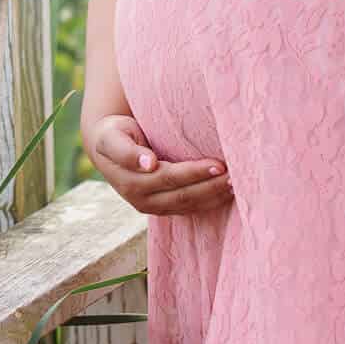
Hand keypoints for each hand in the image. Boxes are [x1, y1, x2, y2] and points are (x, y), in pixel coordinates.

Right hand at [82, 113, 232, 216]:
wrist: (106, 149)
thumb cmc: (113, 135)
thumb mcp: (112, 139)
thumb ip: (127, 152)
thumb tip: (148, 164)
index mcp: (131, 182)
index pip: (169, 178)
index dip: (193, 173)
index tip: (218, 164)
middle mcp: (142, 200)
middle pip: (183, 196)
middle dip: (211, 186)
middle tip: (237, 174)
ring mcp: (154, 207)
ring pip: (189, 206)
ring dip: (214, 196)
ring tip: (238, 183)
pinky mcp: (163, 208)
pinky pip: (190, 208)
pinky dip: (210, 201)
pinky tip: (227, 192)